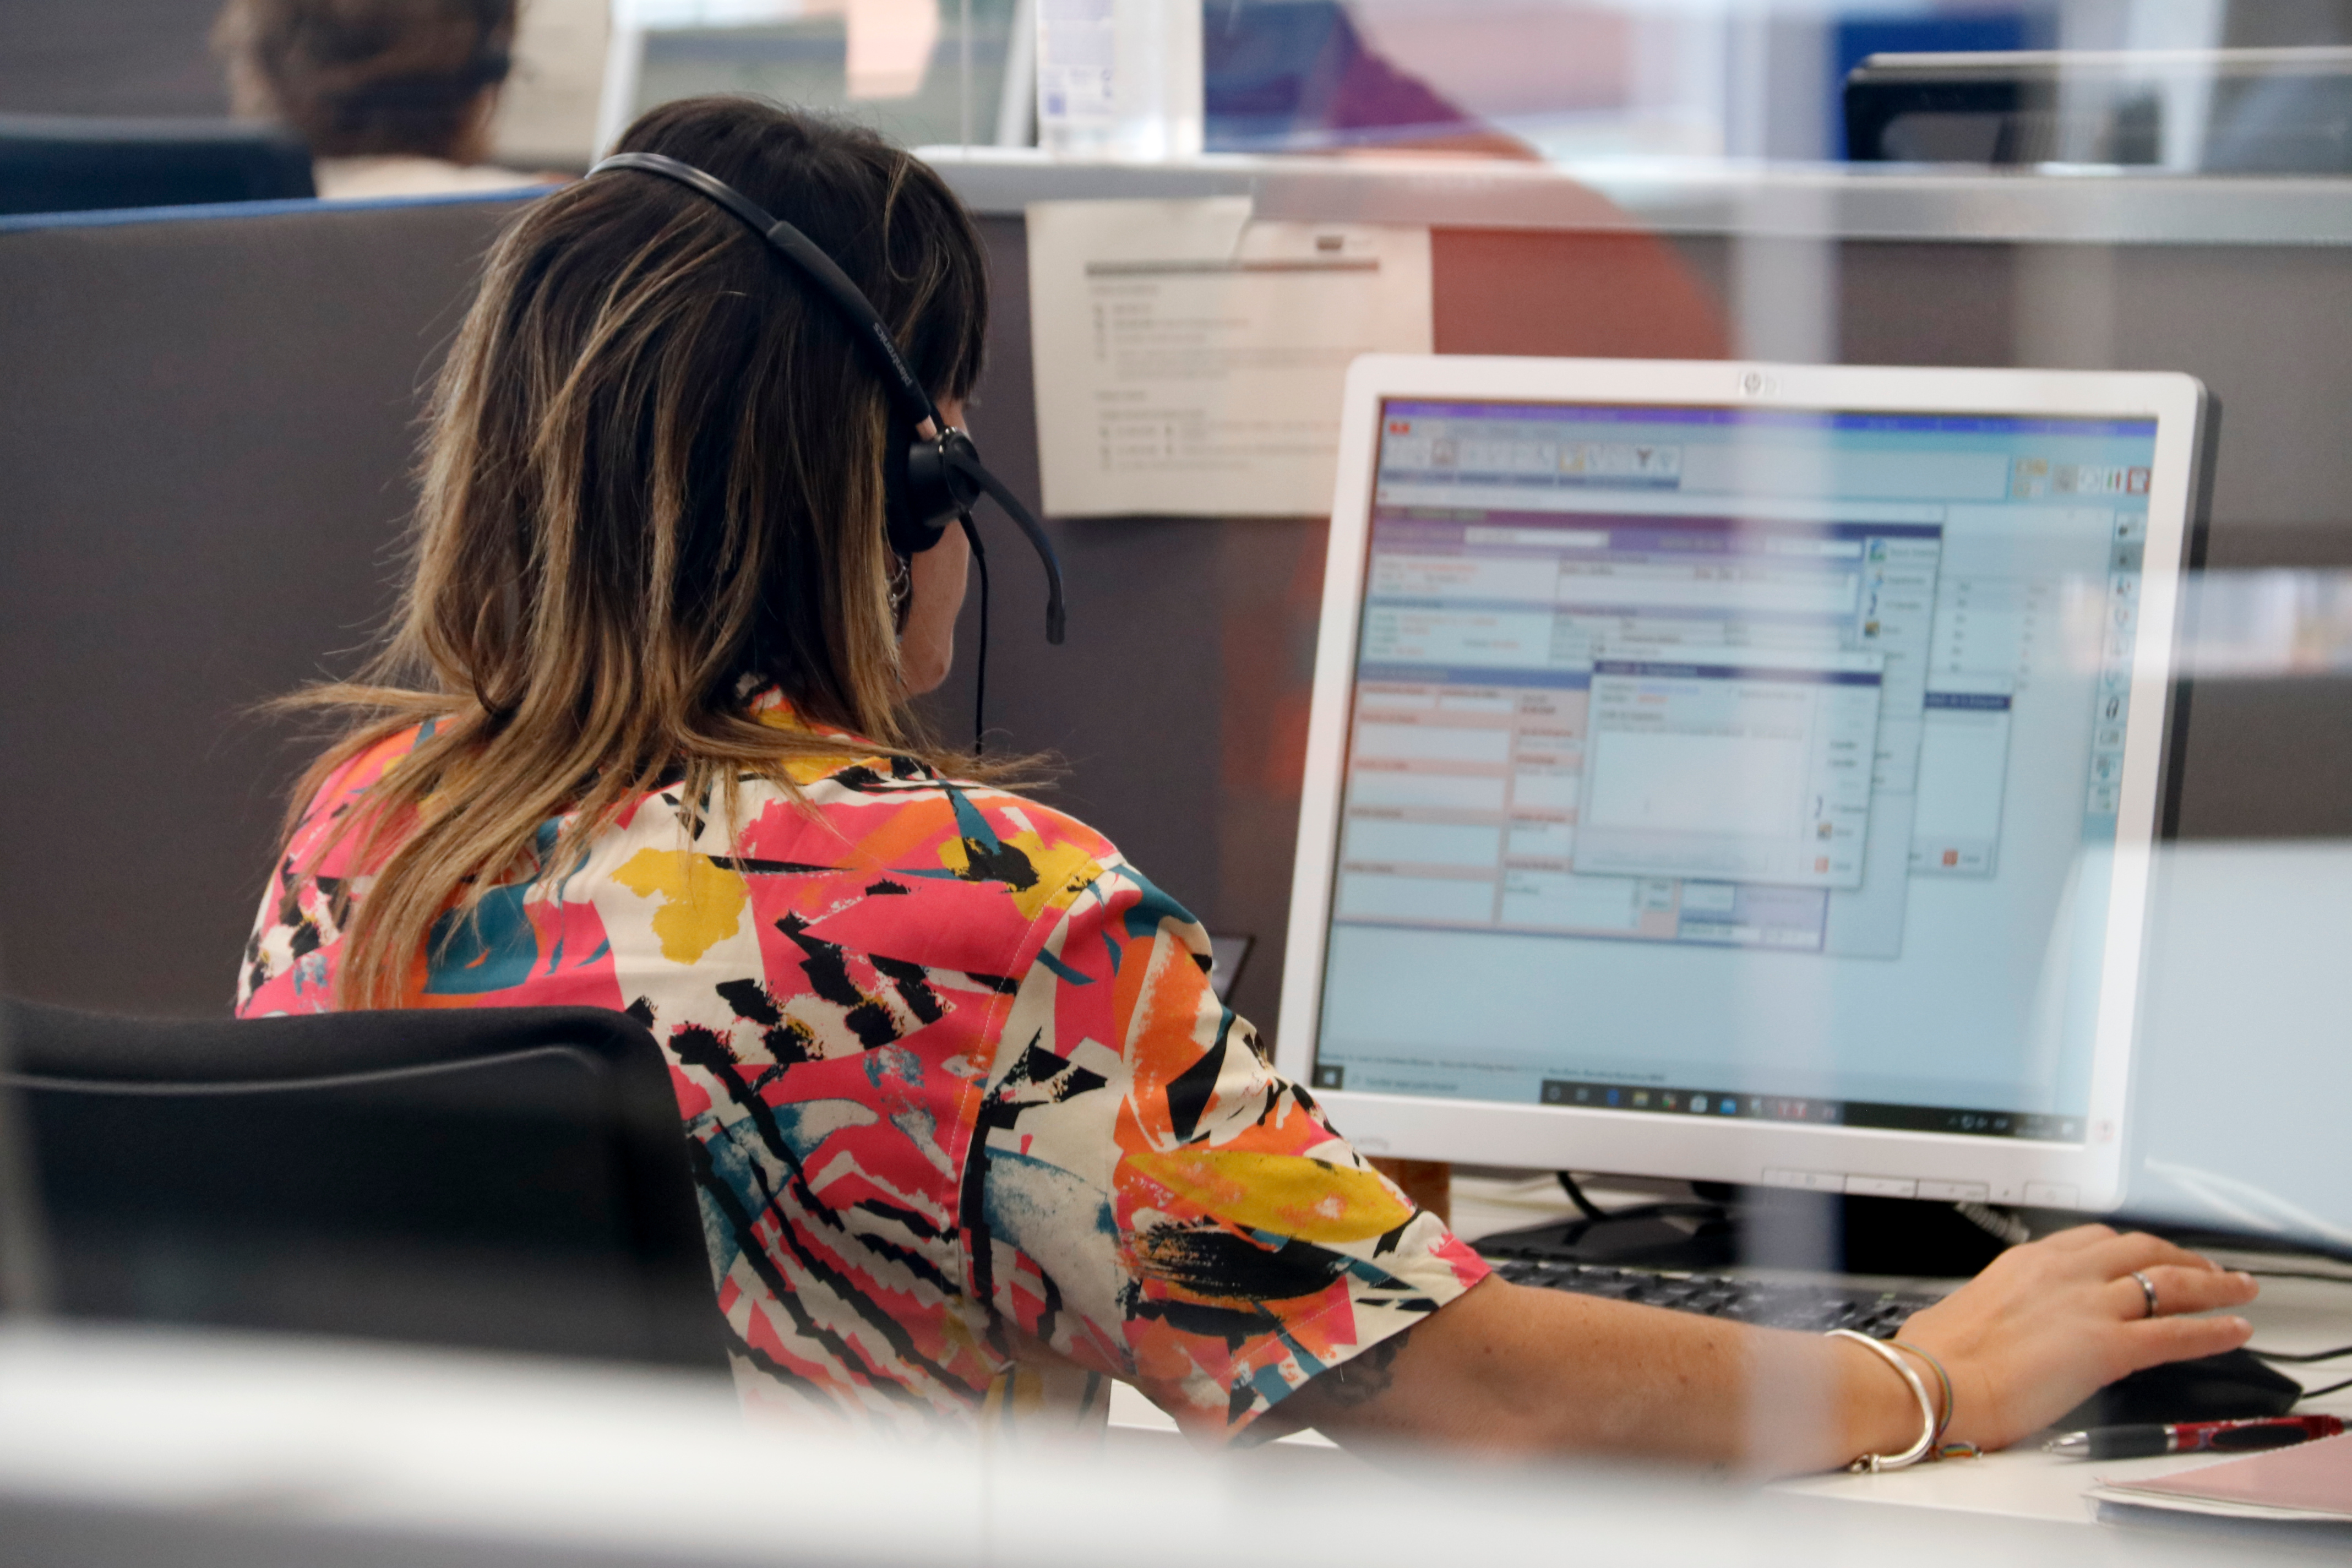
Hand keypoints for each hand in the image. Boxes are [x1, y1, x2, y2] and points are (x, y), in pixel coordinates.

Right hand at [1891, 1225, 2258, 1450]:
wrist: (1935, 1381)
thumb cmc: (1937, 1355)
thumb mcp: (1965, 1309)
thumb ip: (1995, 1307)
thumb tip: (1990, 1323)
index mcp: (2027, 1262)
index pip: (2095, 1239)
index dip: (2133, 1246)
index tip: (2148, 1253)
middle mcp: (2064, 1273)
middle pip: (2142, 1249)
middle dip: (2182, 1255)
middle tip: (2206, 1265)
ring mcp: (2090, 1306)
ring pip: (2171, 1281)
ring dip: (2214, 1283)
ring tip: (2238, 1288)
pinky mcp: (2108, 1347)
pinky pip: (2177, 1332)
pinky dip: (2214, 1330)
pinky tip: (2235, 1330)